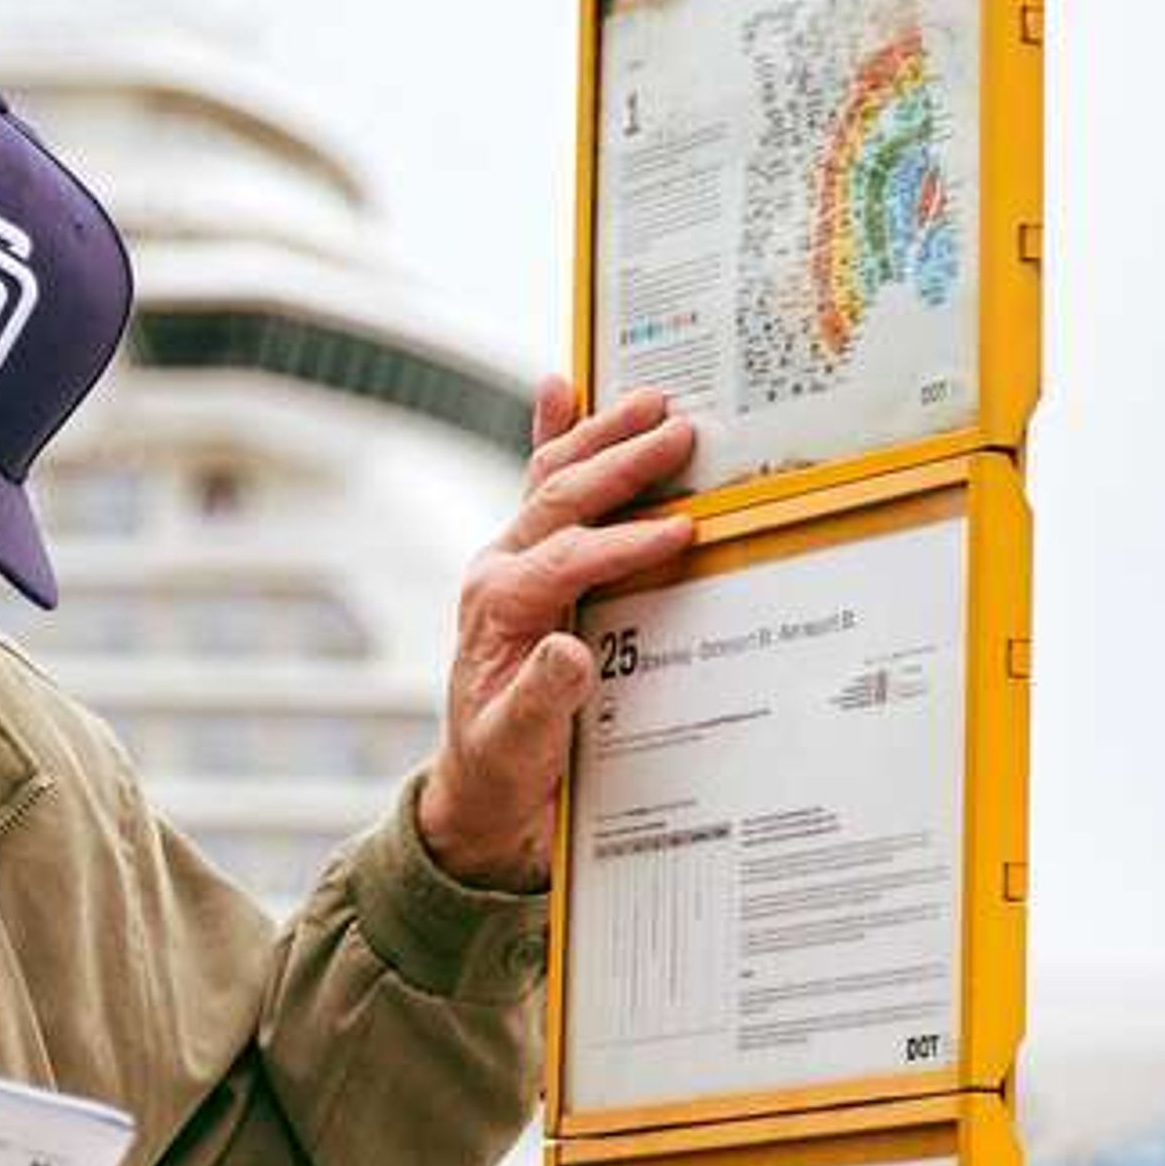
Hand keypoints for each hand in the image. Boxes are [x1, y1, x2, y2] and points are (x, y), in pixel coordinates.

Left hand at [416, 380, 702, 888]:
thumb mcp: (520, 746)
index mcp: (498, 609)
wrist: (482, 778)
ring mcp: (513, 559)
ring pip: (554, 481)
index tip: (682, 530)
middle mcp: (500, 571)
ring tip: (654, 402)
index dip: (624, 543)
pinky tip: (559, 387)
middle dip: (619, 465)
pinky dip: (552, 434)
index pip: (567, 561)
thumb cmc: (505, 763)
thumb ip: (541, 701)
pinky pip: (542, 487)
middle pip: (560, 502)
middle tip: (681, 434)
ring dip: (602, 437)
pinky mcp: (530, 560)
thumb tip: (569, 653)